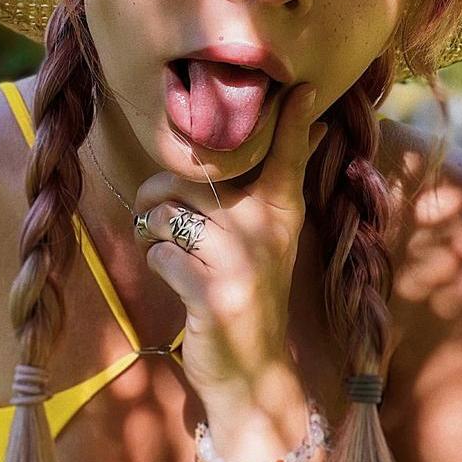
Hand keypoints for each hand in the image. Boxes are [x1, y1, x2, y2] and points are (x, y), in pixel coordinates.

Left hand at [133, 84, 326, 403]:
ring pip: (166, 213)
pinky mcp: (212, 291)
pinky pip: (160, 254)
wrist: (251, 375)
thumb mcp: (269, 240)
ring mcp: (241, 260)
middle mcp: (265, 229)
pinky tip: (177, 282)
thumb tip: (309, 129)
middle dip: (156, 194)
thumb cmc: (248, 294)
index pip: (286, 153)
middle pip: (187, 176)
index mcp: (281, 211)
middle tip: (159, 219)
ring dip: (152, 234)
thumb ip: (271, 187)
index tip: (301, 86)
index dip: (292, 118)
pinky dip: (157, 266)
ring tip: (164, 250)